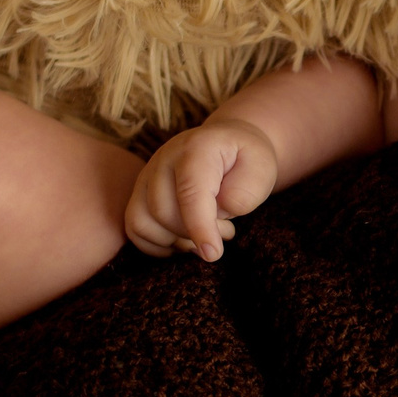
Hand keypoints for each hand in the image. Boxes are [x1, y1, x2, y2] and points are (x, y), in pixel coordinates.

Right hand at [124, 119, 278, 260]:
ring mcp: (147, 174)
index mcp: (197, 148)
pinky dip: (155, 244)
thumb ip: (245, 192)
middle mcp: (164, 158)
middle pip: (163, 212)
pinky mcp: (140, 191)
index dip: (199, 228)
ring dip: (174, 240)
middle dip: (194, 234)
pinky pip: (134, 228)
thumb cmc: (246, 158)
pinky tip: (182, 239)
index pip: (189, 193)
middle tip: (226, 230)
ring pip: (143, 222)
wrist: (227, 143)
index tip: (213, 254)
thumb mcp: (263, 168)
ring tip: (203, 234)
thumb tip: (221, 210)